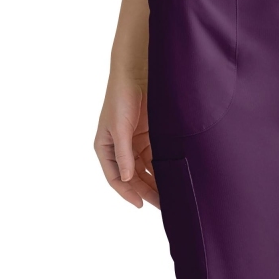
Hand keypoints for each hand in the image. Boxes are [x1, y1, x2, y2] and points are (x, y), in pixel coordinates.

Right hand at [94, 69, 158, 207]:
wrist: (137, 74)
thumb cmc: (120, 97)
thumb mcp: (119, 128)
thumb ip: (123, 154)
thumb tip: (127, 178)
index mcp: (105, 148)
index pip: (115, 178)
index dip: (127, 192)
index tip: (141, 204)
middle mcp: (119, 149)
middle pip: (133, 178)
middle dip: (145, 191)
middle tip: (161, 204)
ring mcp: (134, 144)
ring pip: (145, 171)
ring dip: (155, 182)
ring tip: (169, 195)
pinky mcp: (149, 138)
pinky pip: (155, 159)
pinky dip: (162, 169)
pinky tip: (172, 178)